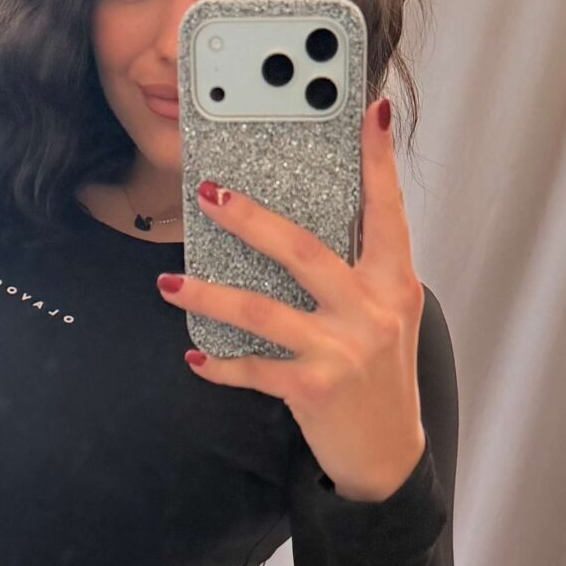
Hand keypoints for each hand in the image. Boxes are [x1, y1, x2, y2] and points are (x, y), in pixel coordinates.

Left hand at [158, 96, 425, 500]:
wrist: (389, 455)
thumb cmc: (380, 376)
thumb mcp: (386, 316)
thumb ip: (358, 273)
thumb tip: (294, 229)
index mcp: (395, 282)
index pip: (388, 211)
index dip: (378, 160)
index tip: (369, 110)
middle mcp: (372, 310)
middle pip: (302, 251)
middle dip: (250, 220)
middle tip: (208, 195)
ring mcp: (343, 350)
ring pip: (262, 310)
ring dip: (208, 296)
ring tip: (170, 284)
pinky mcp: (315, 388)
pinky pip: (253, 368)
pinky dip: (220, 364)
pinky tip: (195, 356)